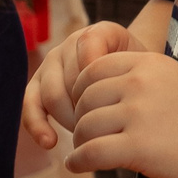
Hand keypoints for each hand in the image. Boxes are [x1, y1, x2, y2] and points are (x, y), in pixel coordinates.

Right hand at [21, 21, 138, 149]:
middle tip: (106, 130)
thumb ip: (134, 76)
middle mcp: (70, 43)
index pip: (92, 63)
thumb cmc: (140, 80)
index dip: (100, 92)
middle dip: (87, 112)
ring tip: (91, 135)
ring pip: (52, 97)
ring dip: (70, 121)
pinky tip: (50, 143)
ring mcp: (51, 63)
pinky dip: (37, 126)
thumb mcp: (146, 73)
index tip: (115, 109)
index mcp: (99, 33)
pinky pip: (30, 105)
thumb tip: (112, 104)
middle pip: (71, 83)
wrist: (130, 79)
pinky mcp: (37, 84)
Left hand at [66, 50, 177, 177]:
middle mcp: (140, 83)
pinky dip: (78, 162)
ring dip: (79, 142)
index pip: (93, 69)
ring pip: (85, 126)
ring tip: (83, 152)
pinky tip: (78, 166)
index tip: (84, 108)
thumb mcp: (174, 80)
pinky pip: (91, 153)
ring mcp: (138, 114)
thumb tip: (99, 88)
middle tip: (83, 135)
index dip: (81, 90)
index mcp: (148, 63)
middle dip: (79, 118)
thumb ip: (140, 78)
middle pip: (85, 98)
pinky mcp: (137, 147)